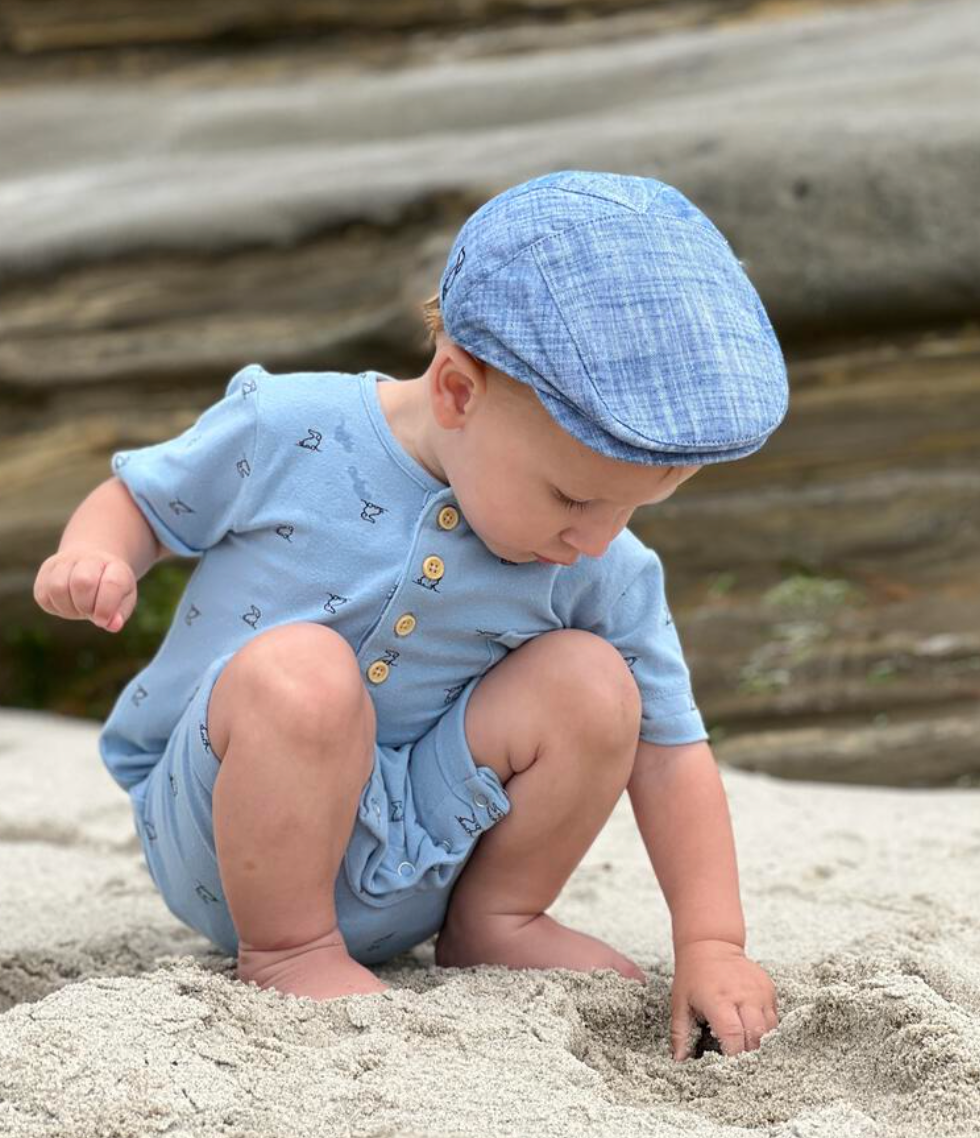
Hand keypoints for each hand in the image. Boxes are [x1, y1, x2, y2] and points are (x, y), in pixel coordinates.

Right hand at [33, 548, 137, 632]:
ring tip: (78, 609)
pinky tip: (66, 604)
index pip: (112, 583)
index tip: (103, 621)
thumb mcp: (123, 601)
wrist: (90, 567)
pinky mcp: (46, 571)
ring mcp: (65, 562)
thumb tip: (113, 626)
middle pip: (82, 582)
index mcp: (115, 566)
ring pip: (58, 587)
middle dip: (85, 606)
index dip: (106, 607)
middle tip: (90, 612)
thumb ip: (120, 614)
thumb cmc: (109, 590)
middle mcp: (89, 558)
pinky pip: (44, 595)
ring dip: (68, 608)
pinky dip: (55, 607)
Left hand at [670, 939, 777, 1060]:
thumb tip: (678, 1062)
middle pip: (756, 1036)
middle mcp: (743, 995)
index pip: (733, 1035)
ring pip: (770, 1030)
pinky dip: (767, 1031)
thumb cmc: (692, 976)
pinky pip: (774, 1018)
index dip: (734, 1057)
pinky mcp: (769, 988)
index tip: (729, 1071)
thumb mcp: (680, 1003)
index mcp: (718, 999)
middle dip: (750, 1056)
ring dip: (761, 1045)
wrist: (711, 944)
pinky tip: (755, 1035)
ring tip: (749, 1054)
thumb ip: (680, 1034)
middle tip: (741, 1068)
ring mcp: (759, 991)